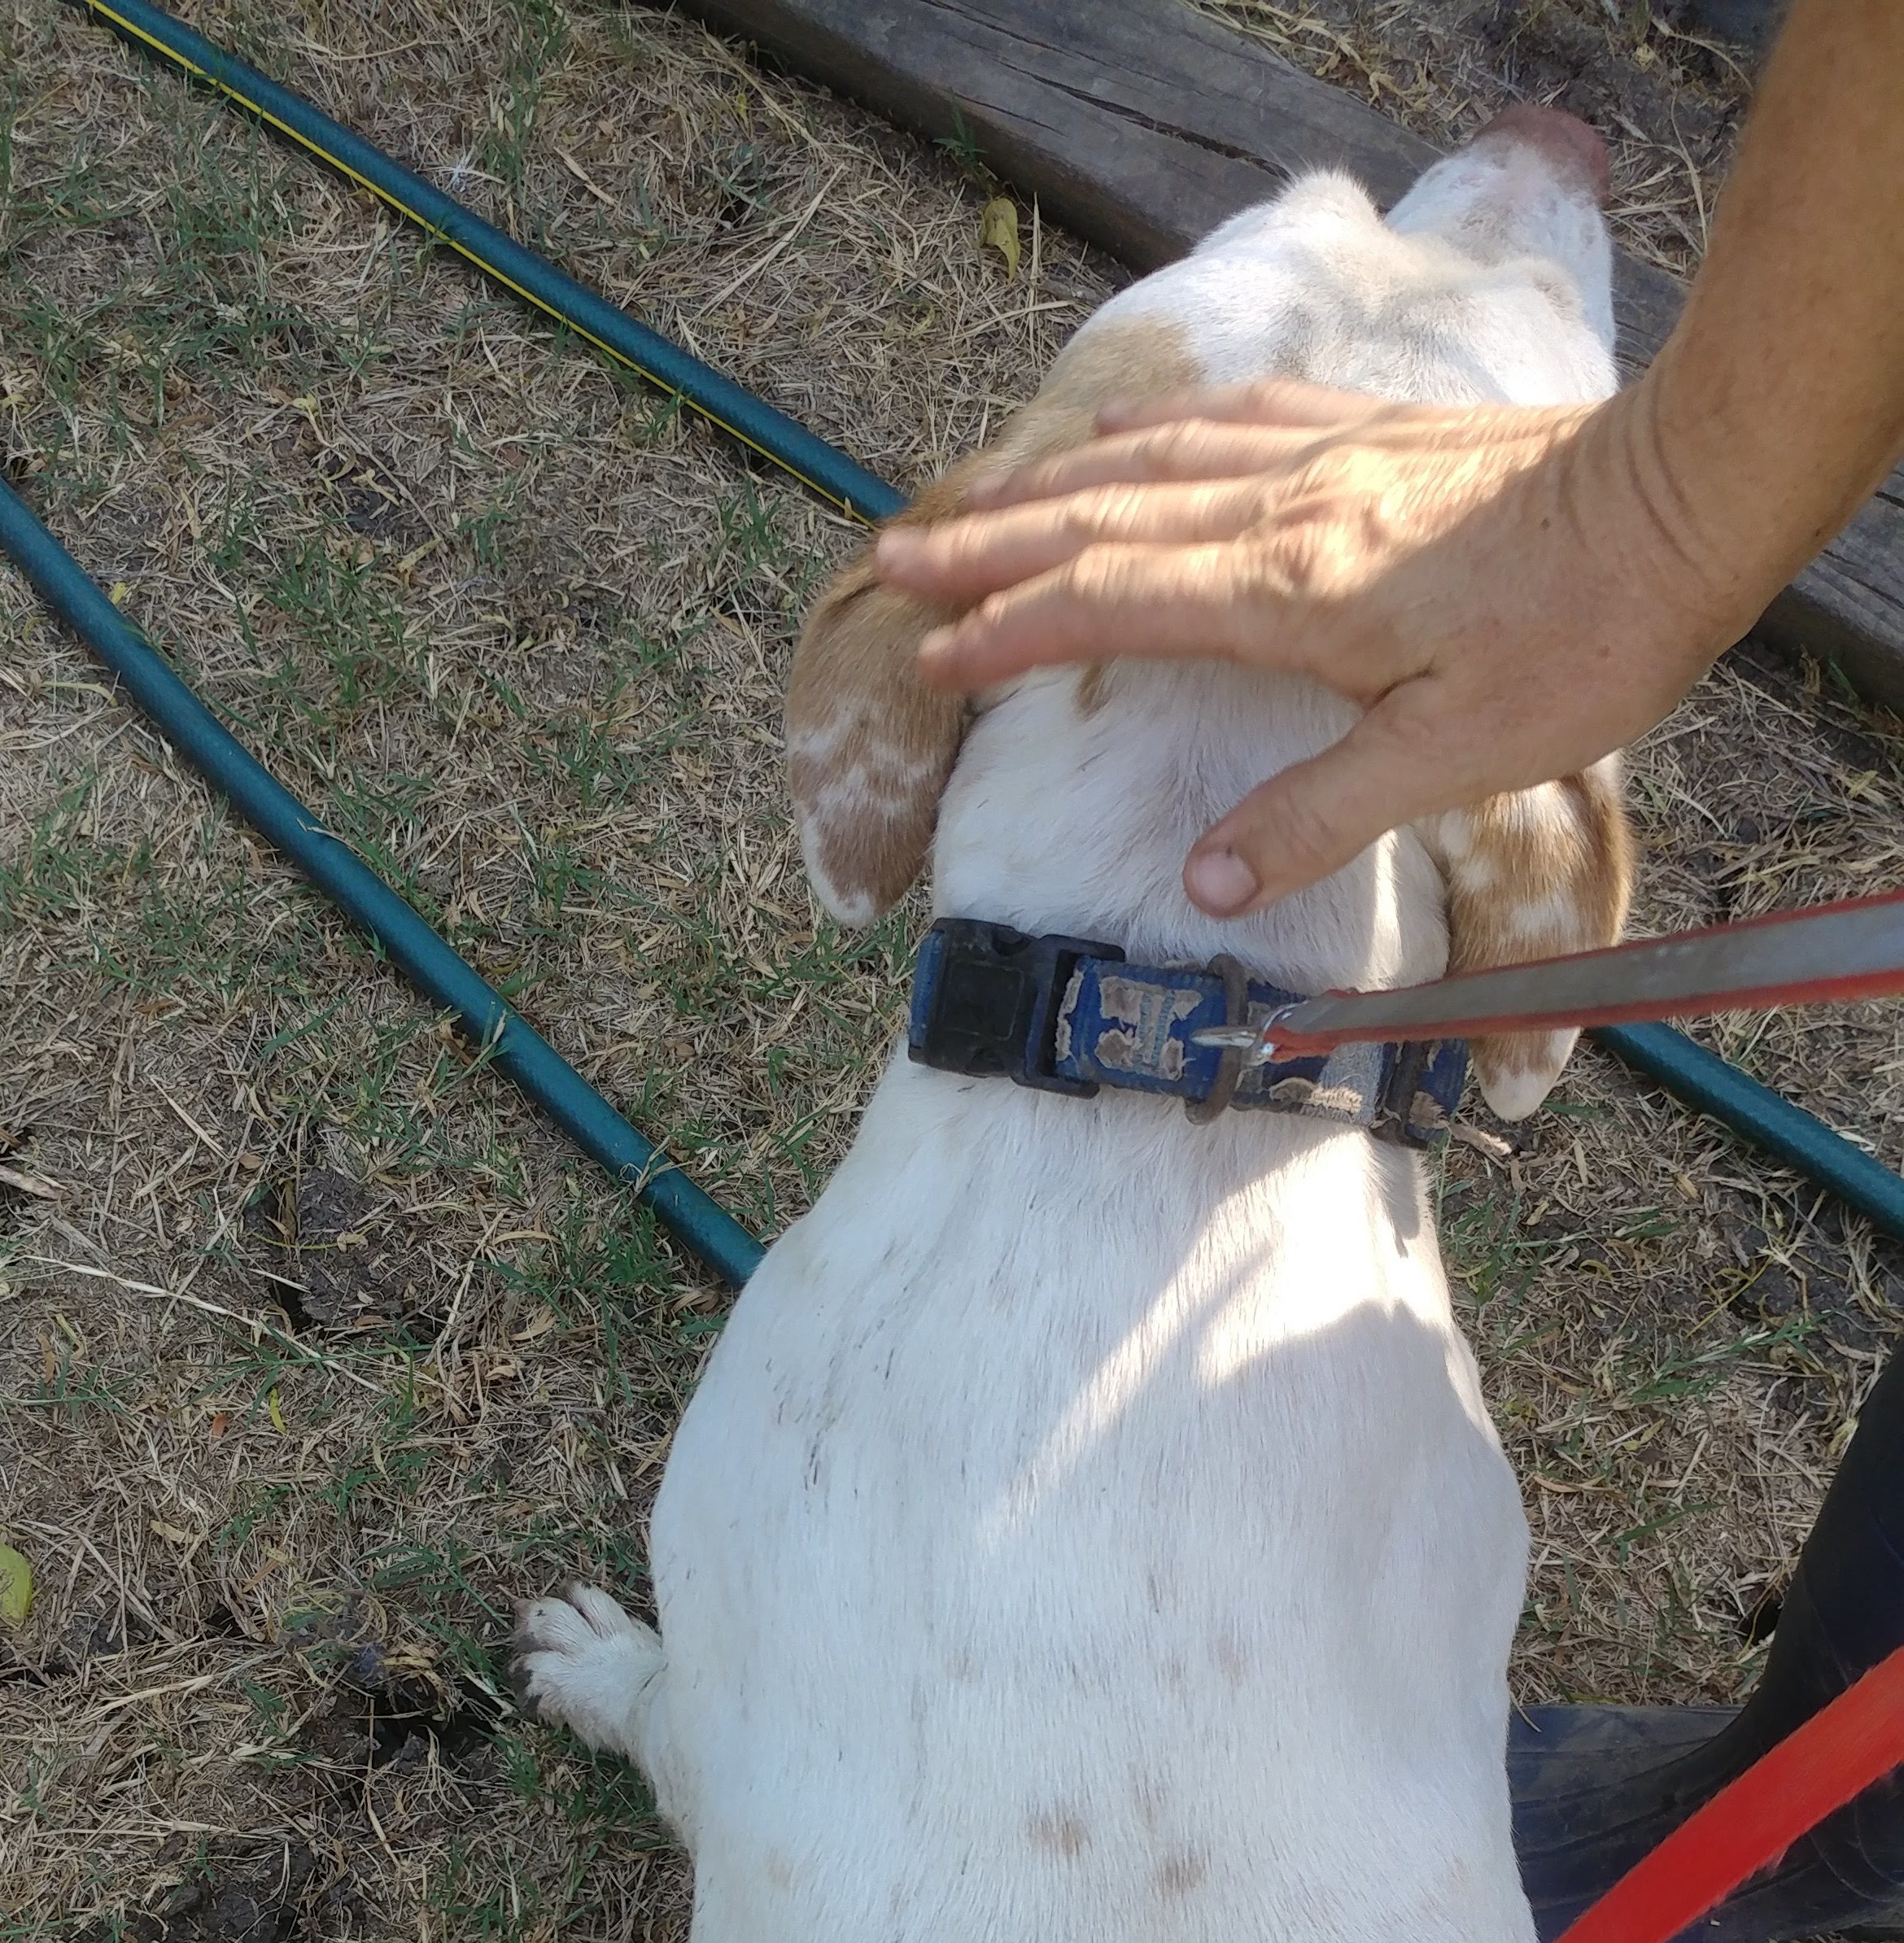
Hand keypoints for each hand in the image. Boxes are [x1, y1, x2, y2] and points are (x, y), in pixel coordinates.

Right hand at [873, 380, 1742, 907]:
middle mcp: (1287, 510)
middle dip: (990, 543)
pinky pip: (1231, 419)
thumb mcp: (1455, 757)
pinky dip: (1157, 431)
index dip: (1010, 633)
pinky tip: (1134, 435)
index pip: (1111, 604)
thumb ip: (1320, 815)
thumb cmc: (1582, 637)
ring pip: (1155, 459)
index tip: (930, 660)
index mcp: (1288, 596)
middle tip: (894, 558)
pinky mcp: (1373, 433)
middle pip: (1105, 517)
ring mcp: (1326, 457)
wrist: (1683, 501)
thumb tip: (1206, 887)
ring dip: (1053, 479)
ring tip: (978, 496)